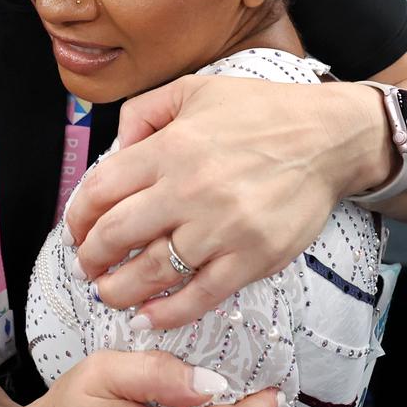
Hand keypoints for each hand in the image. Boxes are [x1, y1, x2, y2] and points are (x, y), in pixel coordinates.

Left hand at [67, 74, 377, 324]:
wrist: (329, 137)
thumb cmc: (263, 112)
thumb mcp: (195, 89)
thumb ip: (144, 112)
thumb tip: (115, 149)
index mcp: (171, 148)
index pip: (101, 191)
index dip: (78, 217)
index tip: (77, 230)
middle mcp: (189, 189)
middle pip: (116, 235)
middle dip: (91, 258)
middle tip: (88, 266)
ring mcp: (222, 227)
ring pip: (151, 272)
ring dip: (119, 290)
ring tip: (110, 294)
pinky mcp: (252, 257)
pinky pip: (200, 295)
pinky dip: (168, 313)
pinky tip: (149, 317)